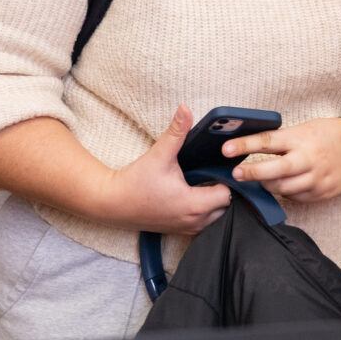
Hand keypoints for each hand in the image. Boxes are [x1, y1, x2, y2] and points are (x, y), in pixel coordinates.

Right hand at [97, 106, 230, 234]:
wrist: (112, 203)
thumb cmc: (135, 182)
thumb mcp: (159, 154)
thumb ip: (176, 132)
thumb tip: (185, 108)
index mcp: (194, 204)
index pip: (228, 194)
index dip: (226, 178)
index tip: (218, 166)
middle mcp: (194, 221)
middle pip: (225, 206)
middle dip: (222, 189)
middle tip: (211, 172)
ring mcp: (187, 229)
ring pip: (215, 217)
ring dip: (213, 202)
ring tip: (203, 182)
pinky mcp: (178, 231)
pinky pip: (202, 223)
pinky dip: (203, 211)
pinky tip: (193, 194)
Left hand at [223, 116, 340, 202]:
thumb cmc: (331, 135)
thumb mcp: (307, 128)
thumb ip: (284, 140)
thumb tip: (254, 148)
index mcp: (301, 139)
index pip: (268, 142)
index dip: (245, 146)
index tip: (226, 149)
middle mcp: (308, 160)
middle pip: (273, 171)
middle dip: (251, 174)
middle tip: (235, 174)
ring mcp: (315, 179)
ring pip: (282, 188)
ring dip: (267, 185)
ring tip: (258, 180)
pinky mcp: (320, 194)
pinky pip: (295, 196)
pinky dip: (286, 191)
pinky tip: (285, 184)